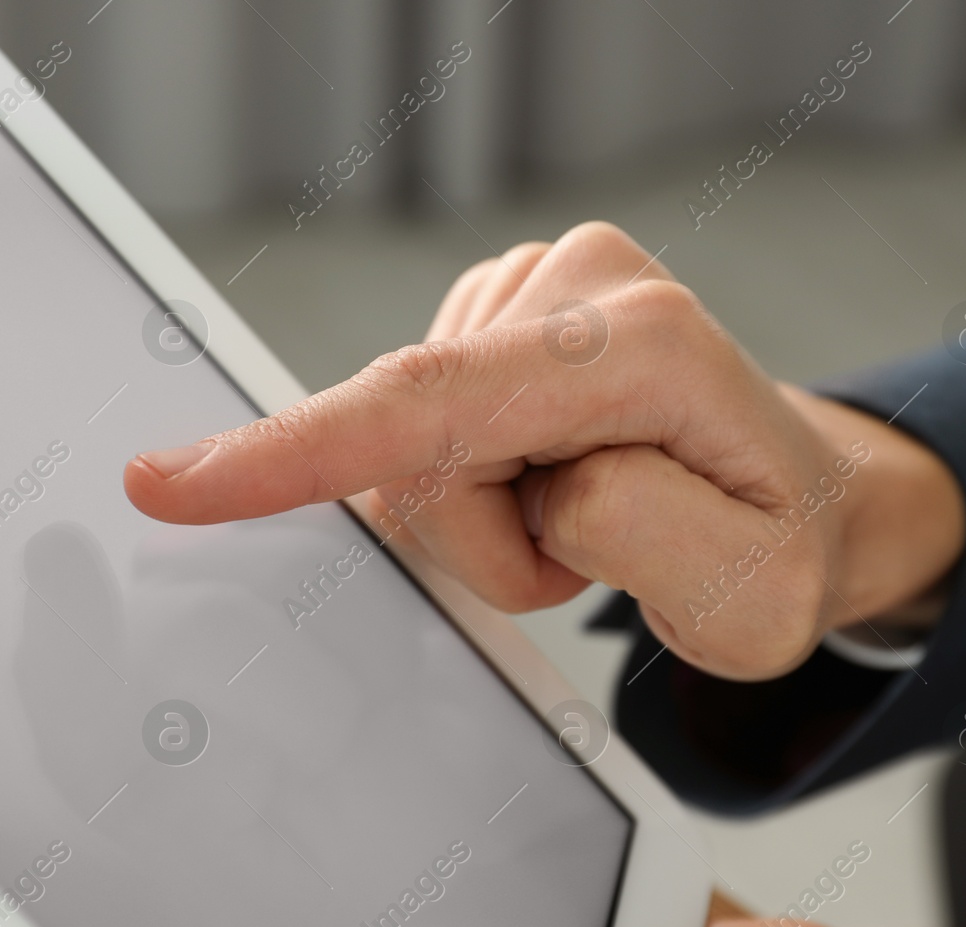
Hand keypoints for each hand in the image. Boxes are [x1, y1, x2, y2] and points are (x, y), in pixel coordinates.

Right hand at [125, 222, 965, 679]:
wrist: (797, 495)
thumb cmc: (775, 550)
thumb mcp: (753, 602)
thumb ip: (644, 539)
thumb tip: (544, 480)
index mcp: (642, 349)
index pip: (433, 402)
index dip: (296, 450)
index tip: (169, 484)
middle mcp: (582, 286)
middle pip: (410, 447)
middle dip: (477, 539)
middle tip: (574, 558)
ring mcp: (537, 285)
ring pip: (410, 445)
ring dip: (482, 517)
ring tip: (579, 512)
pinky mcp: (505, 305)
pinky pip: (420, 424)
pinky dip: (474, 480)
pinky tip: (551, 471)